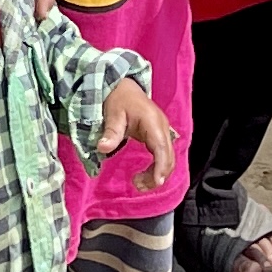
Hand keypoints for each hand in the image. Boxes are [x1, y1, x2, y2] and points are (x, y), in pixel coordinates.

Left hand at [95, 76, 179, 194]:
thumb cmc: (118, 99)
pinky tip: (146, 175)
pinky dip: (158, 167)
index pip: (161, 147)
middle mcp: (162, 127)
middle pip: (168, 156)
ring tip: (138, 183)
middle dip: (158, 175)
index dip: (161, 166)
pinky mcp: (159, 135)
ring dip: (158, 173)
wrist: (123, 86)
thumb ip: (111, 132)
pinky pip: (164, 155)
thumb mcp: (112, 114)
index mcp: (153, 122)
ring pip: (168, 157)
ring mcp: (162, 131)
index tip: (156, 181)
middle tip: (138, 185)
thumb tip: (103, 148)